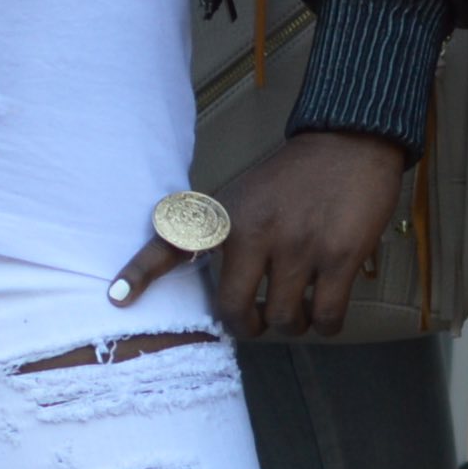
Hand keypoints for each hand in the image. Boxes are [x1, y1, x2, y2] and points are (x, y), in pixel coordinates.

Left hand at [116, 129, 408, 335]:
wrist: (349, 142)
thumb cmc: (294, 176)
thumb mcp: (244, 195)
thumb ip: (225, 236)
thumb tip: (220, 295)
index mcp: (227, 215)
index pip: (174, 243)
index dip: (142, 272)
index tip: (117, 296)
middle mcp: (256, 232)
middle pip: (234, 309)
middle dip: (246, 326)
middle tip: (256, 321)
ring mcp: (299, 246)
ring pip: (285, 320)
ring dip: (292, 324)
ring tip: (299, 310)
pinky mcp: (339, 257)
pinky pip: (326, 316)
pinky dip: (326, 325)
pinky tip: (325, 314)